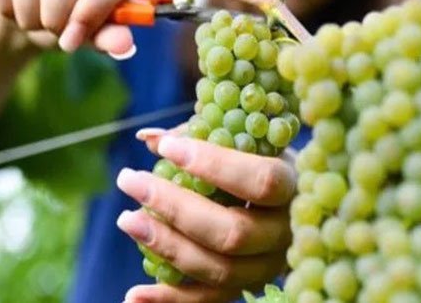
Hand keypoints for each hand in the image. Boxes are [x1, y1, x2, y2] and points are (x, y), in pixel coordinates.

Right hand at [0, 0, 134, 56]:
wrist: (33, 9)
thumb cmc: (73, 19)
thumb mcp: (93, 33)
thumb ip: (109, 37)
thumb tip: (123, 45)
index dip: (92, 9)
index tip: (73, 39)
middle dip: (55, 13)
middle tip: (53, 32)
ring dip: (28, 11)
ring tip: (35, 24)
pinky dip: (5, 0)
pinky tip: (13, 10)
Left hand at [117, 132, 296, 302]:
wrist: (288, 203)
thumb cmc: (259, 161)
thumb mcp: (244, 142)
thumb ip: (201, 134)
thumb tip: (148, 139)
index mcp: (294, 188)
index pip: (260, 181)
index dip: (213, 165)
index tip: (167, 149)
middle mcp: (286, 234)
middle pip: (232, 232)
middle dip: (174, 207)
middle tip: (129, 180)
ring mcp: (268, 268)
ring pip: (218, 269)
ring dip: (165, 246)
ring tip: (126, 219)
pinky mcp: (247, 288)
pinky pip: (208, 300)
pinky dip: (167, 300)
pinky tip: (131, 295)